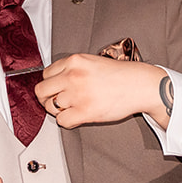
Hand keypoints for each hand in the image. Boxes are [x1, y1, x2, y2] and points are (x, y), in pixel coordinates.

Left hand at [37, 55, 167, 129]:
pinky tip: (77, 116)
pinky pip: (62, 120)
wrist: (140, 85)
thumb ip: (73, 68)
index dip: (51, 84)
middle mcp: (72, 76)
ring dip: (59, 110)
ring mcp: (77, 95)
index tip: (56, 89)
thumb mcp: (92, 61)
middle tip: (55, 101)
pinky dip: (67, 121)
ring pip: (51, 107)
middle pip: (41, 91)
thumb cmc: (120, 75)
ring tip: (72, 108)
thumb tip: (56, 81)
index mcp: (74, 61)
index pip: (46, 74)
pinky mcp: (84, 112)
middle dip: (46, 98)